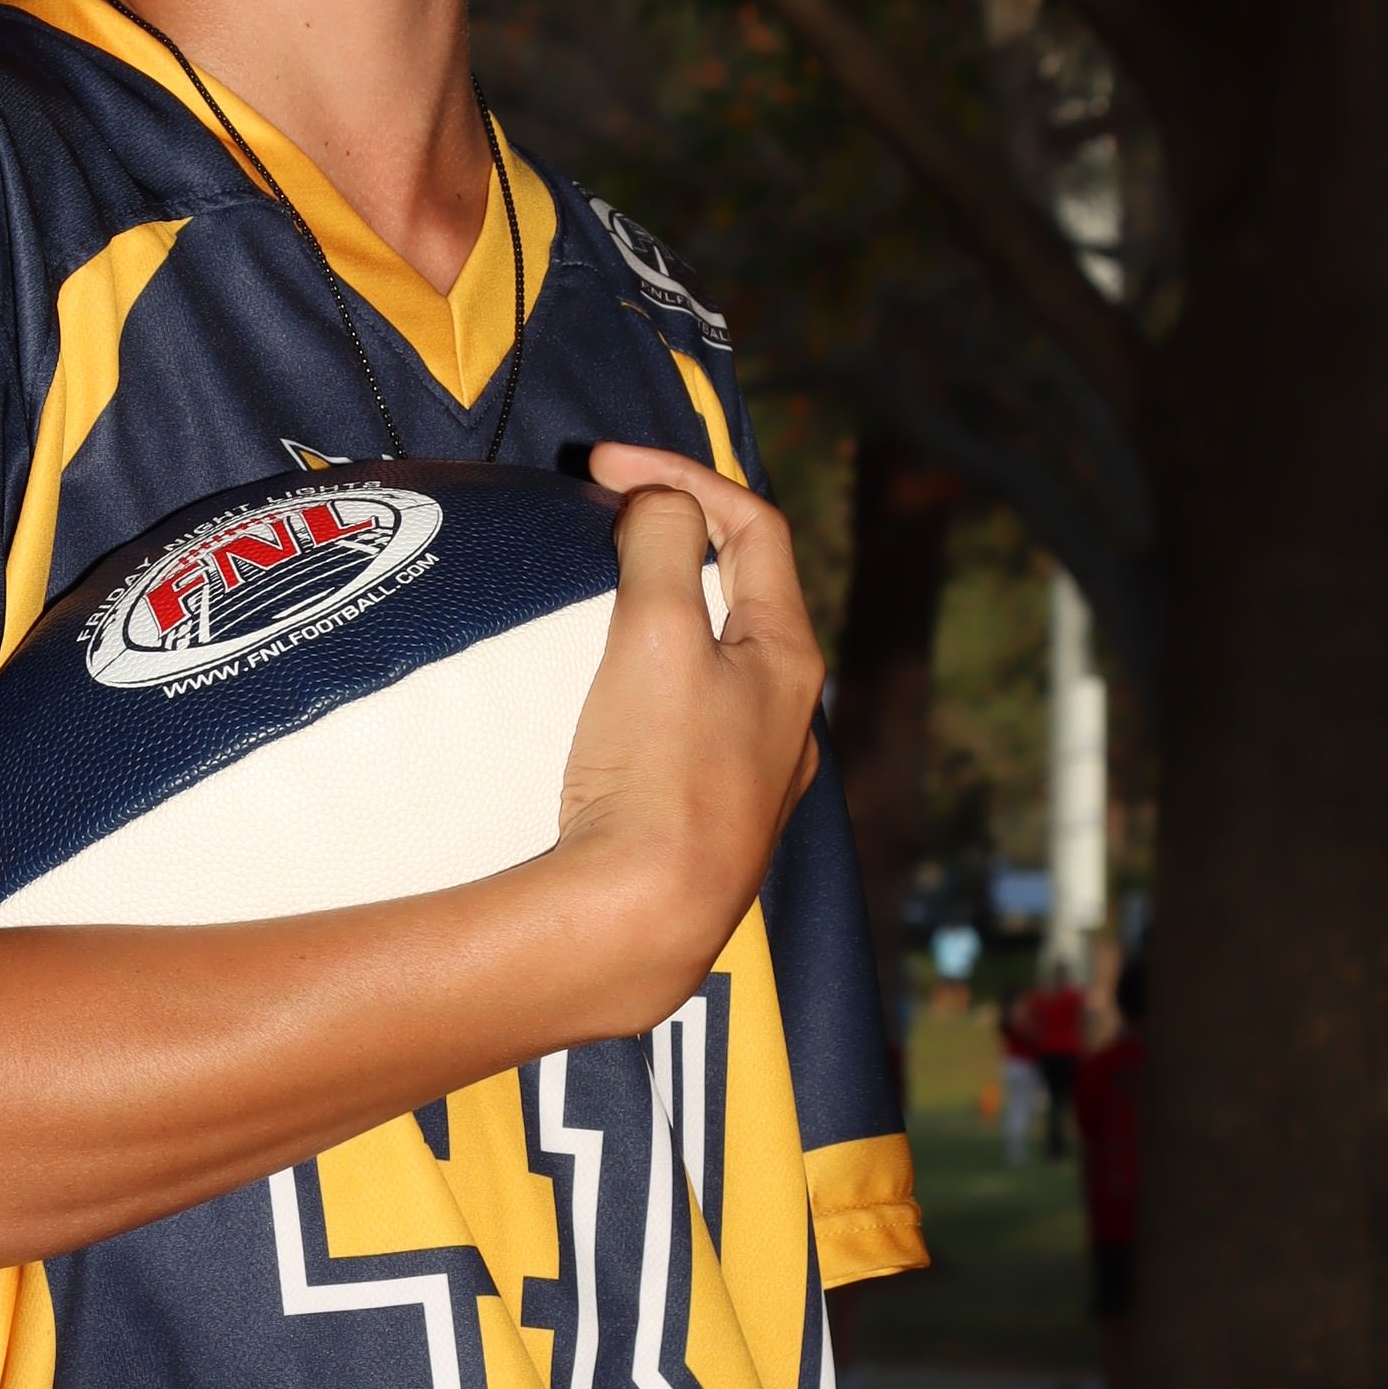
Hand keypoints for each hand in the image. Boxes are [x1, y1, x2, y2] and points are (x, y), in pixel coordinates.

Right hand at [550, 442, 823, 1026]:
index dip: (681, 475)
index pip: (754, 526)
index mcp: (790, 655)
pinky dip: (650, 674)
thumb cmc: (657, 774)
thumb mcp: (656, 632)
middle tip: (603, 516)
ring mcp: (753, 771)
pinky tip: (607, 695)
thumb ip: (662, 544)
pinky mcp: (707, 817)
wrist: (639, 922)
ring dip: (662, 607)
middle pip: (742, 589)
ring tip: (598, 594)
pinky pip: (688, 716)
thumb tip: (662, 504)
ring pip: (717, 657)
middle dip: (676, 535)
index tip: (601, 466)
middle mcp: (787, 712)